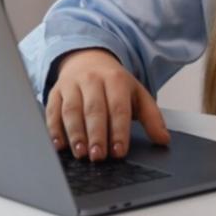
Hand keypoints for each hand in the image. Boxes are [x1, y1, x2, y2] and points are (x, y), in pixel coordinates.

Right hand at [45, 48, 169, 161]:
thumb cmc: (113, 83)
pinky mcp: (55, 92)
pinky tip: (59, 145)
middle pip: (93, 109)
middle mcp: (92, 80)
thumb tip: (163, 140)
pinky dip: (54, 129)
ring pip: (71, 110)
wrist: (87, 59)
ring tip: (80, 153)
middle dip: (96, 134)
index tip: (119, 152)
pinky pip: (52, 110)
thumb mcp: (137, 94)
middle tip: (98, 156)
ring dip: (75, 133)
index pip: (118, 107)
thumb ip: (152, 117)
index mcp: (116, 80)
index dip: (118, 131)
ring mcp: (71, 85)